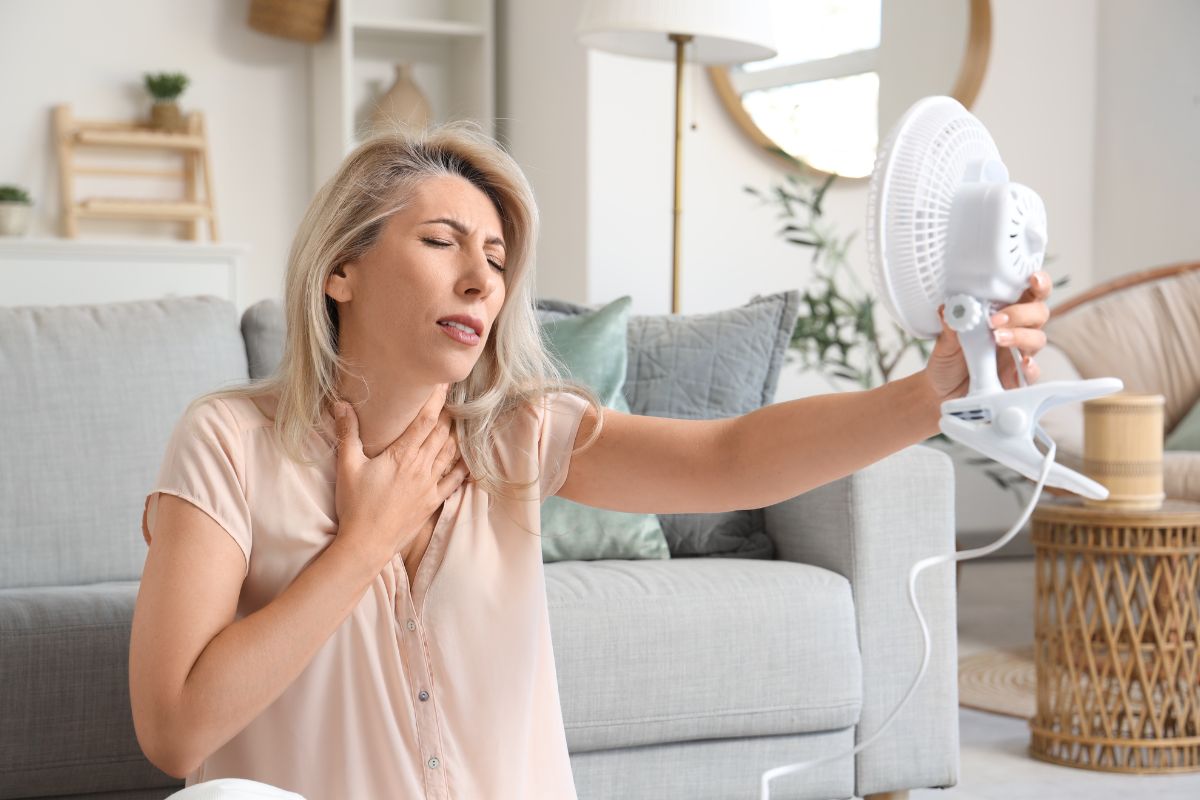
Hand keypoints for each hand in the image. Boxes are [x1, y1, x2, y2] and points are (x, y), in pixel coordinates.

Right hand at [330, 383, 470, 565]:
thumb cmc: (355, 505)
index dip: (436, 399)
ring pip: (451, 453)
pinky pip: (455, 480)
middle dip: (449, 413)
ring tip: (462, 420)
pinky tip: (470, 459)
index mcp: (402, 455)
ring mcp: (430, 485)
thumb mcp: (347, 467)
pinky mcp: (433, 501)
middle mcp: (421, 467)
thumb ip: (347, 433)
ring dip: (457, 435)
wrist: (367, 544)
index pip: (425, 420)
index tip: (443, 383)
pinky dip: (464, 467)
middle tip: (454, 396)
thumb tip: (340, 404)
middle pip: (442, 433)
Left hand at [922, 270, 1053, 402]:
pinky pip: (1033, 372)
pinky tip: (1022, 364)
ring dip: (1020, 336)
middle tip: (995, 320)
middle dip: (1021, 313)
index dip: (1038, 282)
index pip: (1028, 292)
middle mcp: (1015, 330)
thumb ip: (950, 326)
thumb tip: (949, 308)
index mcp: (1001, 312)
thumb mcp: (944, 341)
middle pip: (1038, 312)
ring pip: (1037, 338)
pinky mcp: (1017, 377)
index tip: (1032, 279)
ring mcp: (1018, 353)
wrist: (942, 390)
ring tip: (997, 338)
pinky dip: (1030, 367)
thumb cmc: (948, 359)